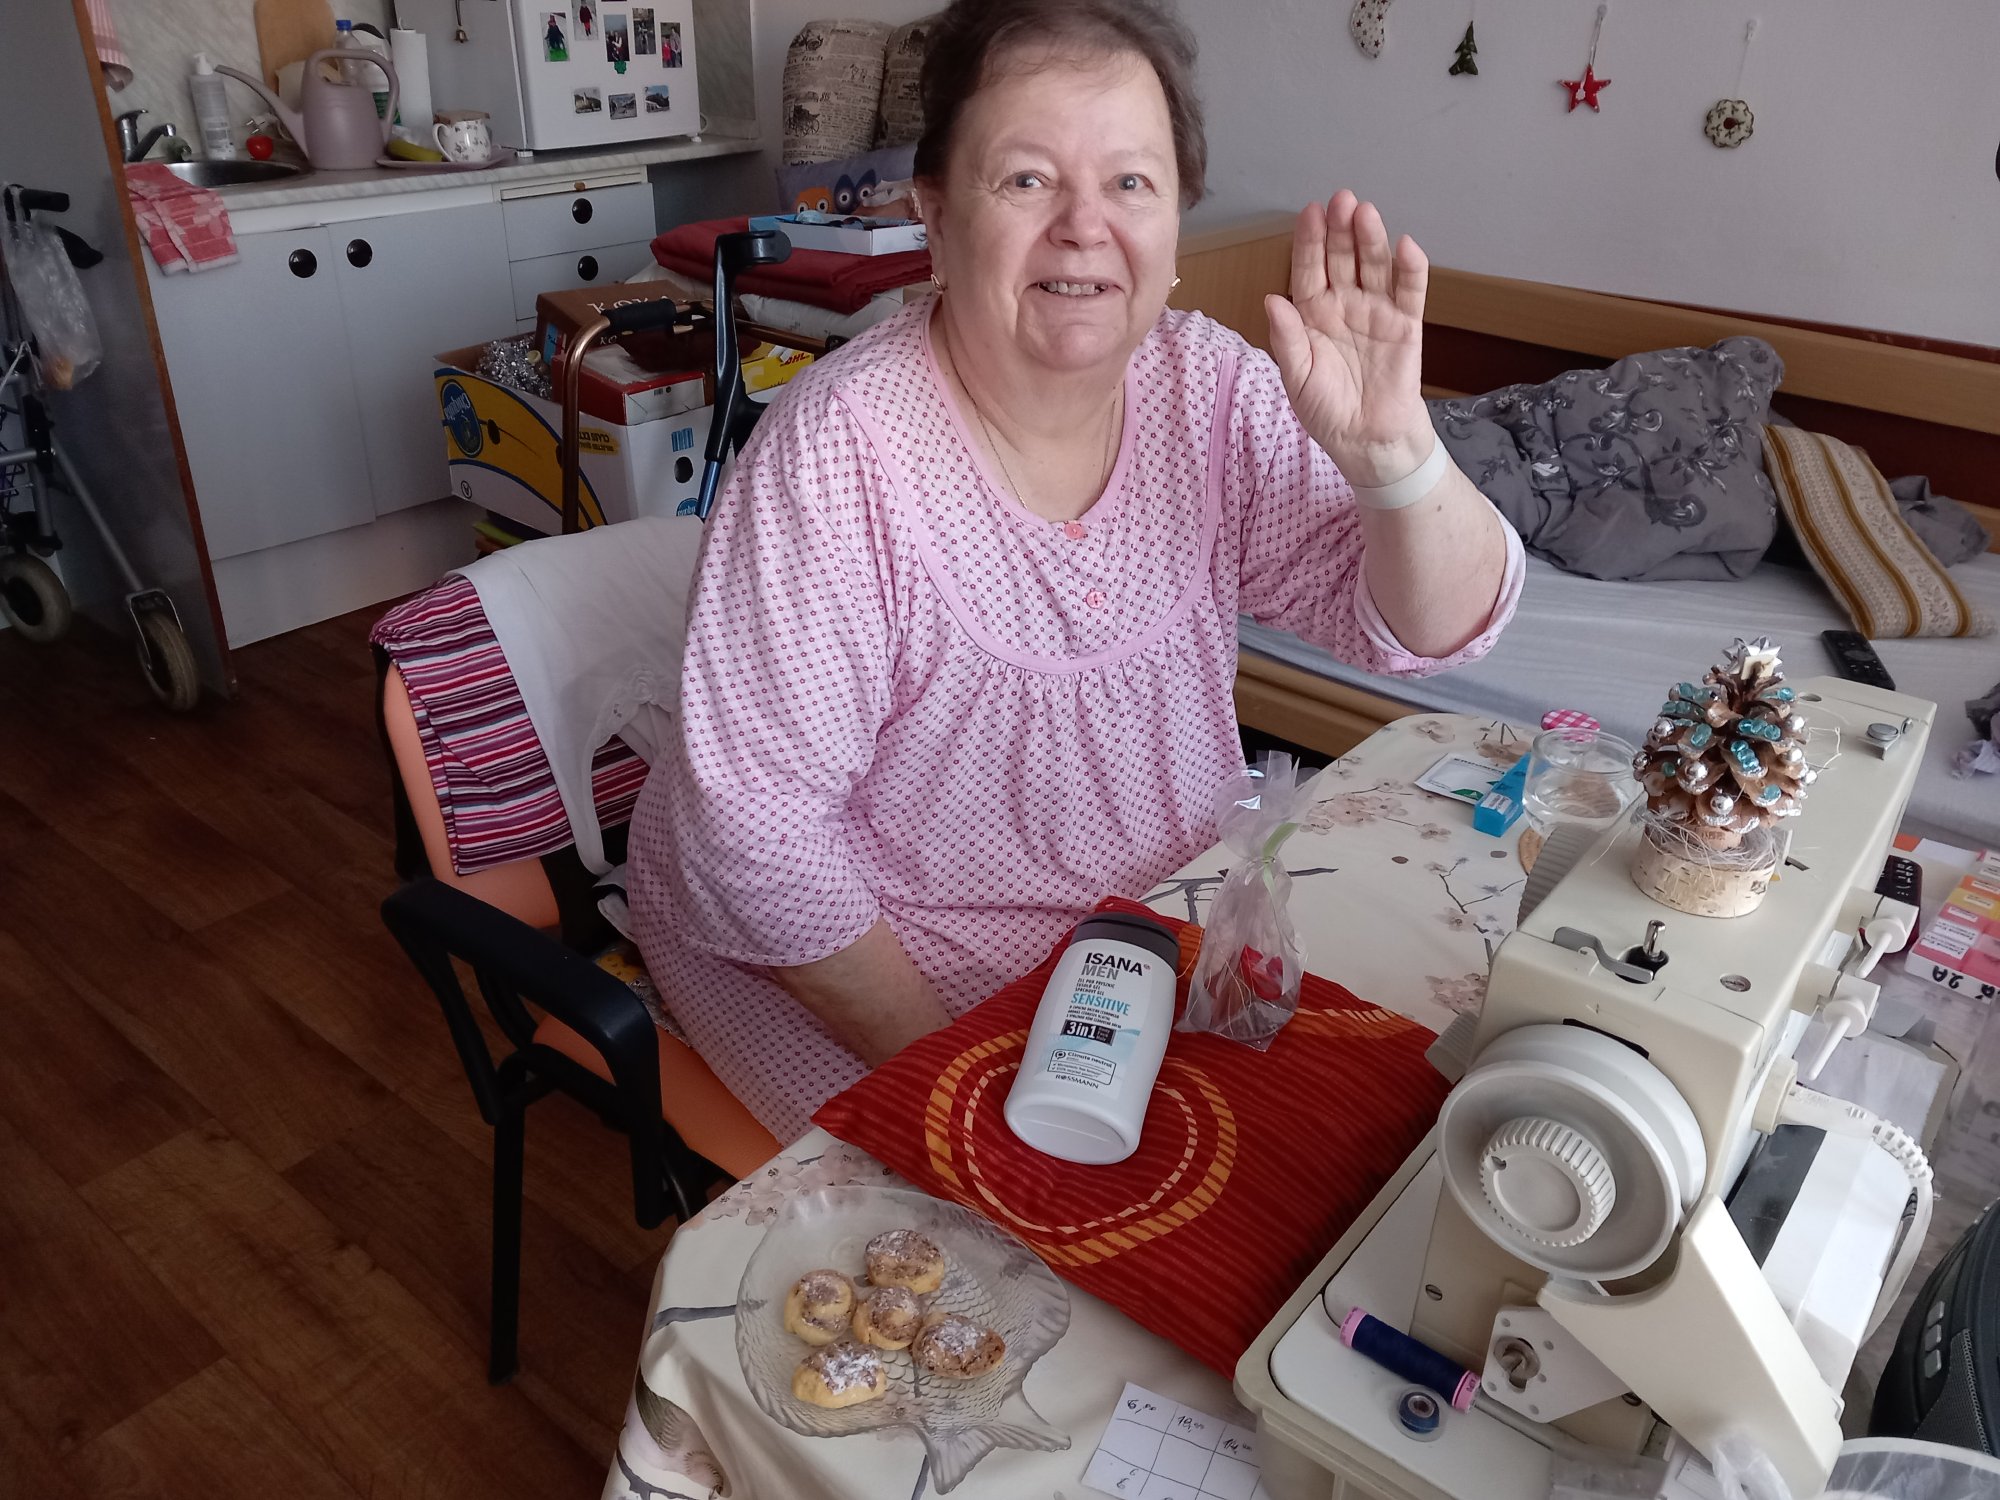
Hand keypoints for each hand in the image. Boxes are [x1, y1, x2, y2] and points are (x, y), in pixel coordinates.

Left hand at [1265, 191, 1433, 487]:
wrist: (1366, 441)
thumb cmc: (1327, 410)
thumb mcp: (1297, 378)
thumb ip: (1287, 339)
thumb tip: (1273, 299)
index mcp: (1312, 313)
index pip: (1309, 269)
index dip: (1309, 242)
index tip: (1309, 213)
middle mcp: (1344, 304)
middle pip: (1342, 258)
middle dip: (1340, 229)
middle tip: (1341, 200)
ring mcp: (1377, 311)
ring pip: (1374, 267)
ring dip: (1371, 239)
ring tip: (1365, 213)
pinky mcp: (1407, 325)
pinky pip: (1410, 292)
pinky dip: (1411, 269)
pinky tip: (1405, 246)